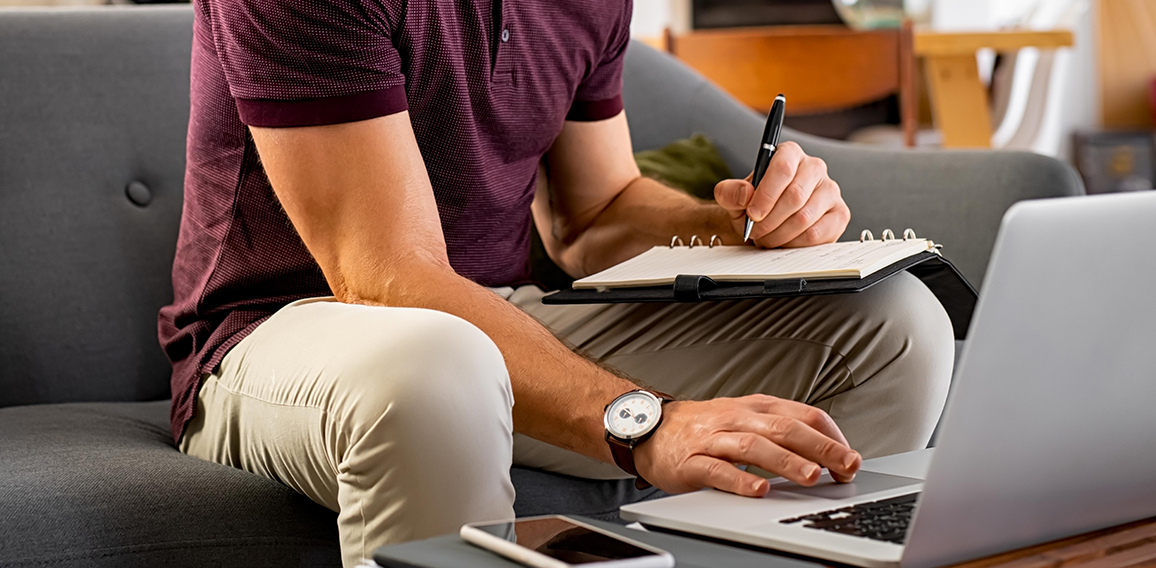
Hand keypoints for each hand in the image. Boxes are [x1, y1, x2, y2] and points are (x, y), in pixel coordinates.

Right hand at [632, 395, 860, 496]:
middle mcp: (737, 418)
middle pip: (784, 428)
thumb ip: (780, 430)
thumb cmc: (704, 428)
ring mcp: (713, 439)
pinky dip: (739, 480)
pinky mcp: (691, 461)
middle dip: (820, 447)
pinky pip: (717, 470)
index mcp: (756, 407)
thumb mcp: (745, 418)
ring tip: (811, 476)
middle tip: (845, 465)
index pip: (802, 414)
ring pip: (753, 446)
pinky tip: (758, 490)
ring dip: (785, 461)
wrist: (650, 428)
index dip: (830, 435)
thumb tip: (827, 451)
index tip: (850, 457)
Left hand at [714, 142, 849, 248]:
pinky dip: (795, 243)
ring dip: (780, 234)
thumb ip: (729, 192)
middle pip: (795, 196)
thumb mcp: (732, 198)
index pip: (783, 168)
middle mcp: (814, 168)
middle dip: (770, 220)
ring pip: (805, 217)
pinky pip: (818, 234)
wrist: (763, 224)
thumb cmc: (751, 207)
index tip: (752, 214)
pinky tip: (784, 242)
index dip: (766, 194)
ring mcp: (830, 191)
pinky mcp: (839, 214)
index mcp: (789, 154)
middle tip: (755, 232)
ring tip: (766, 238)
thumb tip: (745, 194)